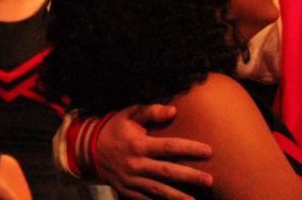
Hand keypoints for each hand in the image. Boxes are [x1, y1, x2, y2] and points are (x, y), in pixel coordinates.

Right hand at [96, 104, 213, 199]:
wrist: (90, 150)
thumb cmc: (115, 129)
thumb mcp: (129, 115)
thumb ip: (150, 111)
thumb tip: (173, 110)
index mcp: (138, 144)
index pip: (169, 147)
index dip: (189, 149)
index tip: (208, 151)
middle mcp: (136, 164)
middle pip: (168, 172)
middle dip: (190, 177)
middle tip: (210, 180)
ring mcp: (132, 181)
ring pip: (159, 190)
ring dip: (178, 196)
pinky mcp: (129, 192)